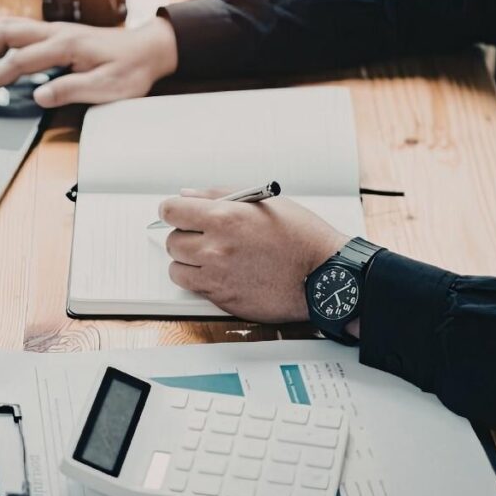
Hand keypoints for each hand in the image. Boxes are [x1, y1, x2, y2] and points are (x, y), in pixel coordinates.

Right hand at [0, 17, 177, 107]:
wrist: (150, 49)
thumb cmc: (131, 70)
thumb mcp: (106, 88)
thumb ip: (70, 90)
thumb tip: (38, 96)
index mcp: (65, 46)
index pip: (19, 62)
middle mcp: (57, 32)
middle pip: (6, 33)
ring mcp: (58, 30)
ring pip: (12, 27)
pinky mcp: (60, 34)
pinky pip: (24, 31)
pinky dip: (4, 40)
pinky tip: (1, 55)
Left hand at [159, 190, 348, 323]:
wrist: (325, 276)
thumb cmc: (301, 237)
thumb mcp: (263, 203)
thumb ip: (218, 196)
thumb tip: (187, 195)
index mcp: (224, 217)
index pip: (171, 211)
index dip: (172, 210)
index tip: (178, 213)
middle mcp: (215, 248)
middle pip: (171, 241)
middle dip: (184, 236)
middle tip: (203, 236)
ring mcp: (217, 277)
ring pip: (176, 268)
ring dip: (187, 262)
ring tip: (210, 257)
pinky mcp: (223, 300)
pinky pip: (194, 289)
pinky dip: (200, 282)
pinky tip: (220, 273)